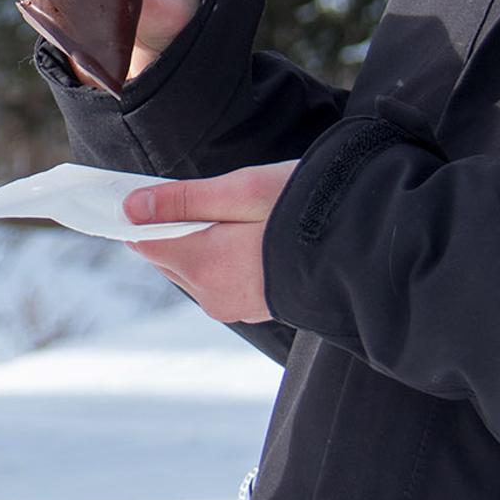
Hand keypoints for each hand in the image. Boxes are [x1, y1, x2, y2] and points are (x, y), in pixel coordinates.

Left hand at [122, 162, 297, 323]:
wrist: (369, 247)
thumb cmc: (309, 210)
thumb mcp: (242, 191)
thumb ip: (182, 201)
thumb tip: (131, 208)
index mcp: (204, 266)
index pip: (144, 242)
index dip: (144, 213)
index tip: (155, 191)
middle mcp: (212, 295)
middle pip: (168, 256)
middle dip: (179, 226)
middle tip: (216, 199)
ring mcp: (234, 306)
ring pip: (195, 267)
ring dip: (205, 240)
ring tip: (245, 216)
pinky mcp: (254, 308)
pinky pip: (221, 279)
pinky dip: (227, 256)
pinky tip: (256, 236)